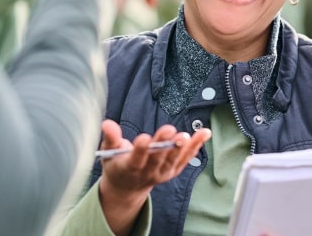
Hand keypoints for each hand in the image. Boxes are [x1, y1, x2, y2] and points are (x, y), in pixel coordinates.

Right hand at [96, 119, 210, 235]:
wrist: (127, 187)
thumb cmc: (117, 165)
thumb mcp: (108, 152)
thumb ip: (110, 138)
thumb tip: (106, 123)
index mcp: (129, 168)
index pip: (135, 160)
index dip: (140, 150)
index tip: (144, 138)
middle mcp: (147, 173)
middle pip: (156, 158)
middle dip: (163, 144)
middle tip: (169, 130)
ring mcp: (162, 173)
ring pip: (173, 160)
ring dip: (181, 148)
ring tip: (187, 135)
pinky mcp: (173, 171)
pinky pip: (186, 159)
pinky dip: (195, 146)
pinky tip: (204, 133)